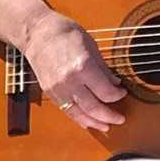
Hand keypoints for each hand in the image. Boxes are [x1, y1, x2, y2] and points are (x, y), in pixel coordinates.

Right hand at [22, 10, 127, 133]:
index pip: (106, 92)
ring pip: (80, 114)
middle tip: (119, 118)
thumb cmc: (64, 34)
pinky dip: (79, 118)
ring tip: (106, 126)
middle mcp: (70, 81)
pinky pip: (67, 111)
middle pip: (94, 108)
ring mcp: (58, 89)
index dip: (117, 95)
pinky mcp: (50, 93)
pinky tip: (88, 122)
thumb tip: (114, 83)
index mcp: (83, 66)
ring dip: (95, 123)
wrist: (38, 34)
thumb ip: (103, 68)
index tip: (122, 93)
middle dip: (110, 116)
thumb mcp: (91, 46)